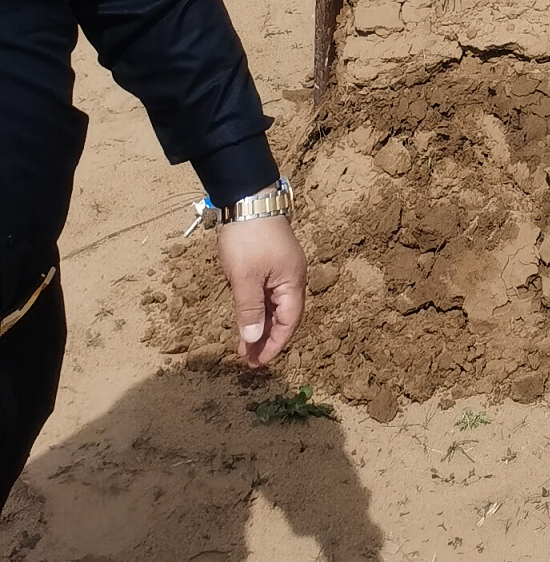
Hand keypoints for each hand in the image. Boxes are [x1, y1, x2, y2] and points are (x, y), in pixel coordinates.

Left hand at [218, 215, 307, 368]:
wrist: (248, 198)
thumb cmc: (248, 239)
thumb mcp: (245, 277)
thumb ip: (250, 310)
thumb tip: (253, 340)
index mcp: (292, 281)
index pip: (289, 321)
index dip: (275, 344)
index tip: (258, 362)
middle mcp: (292, 276)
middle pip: (284, 315)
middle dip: (267, 339)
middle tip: (248, 359)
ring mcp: (281, 269)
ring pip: (274, 306)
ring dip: (260, 326)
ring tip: (244, 346)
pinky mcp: (270, 262)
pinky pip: (267, 294)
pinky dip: (257, 310)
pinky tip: (246, 319)